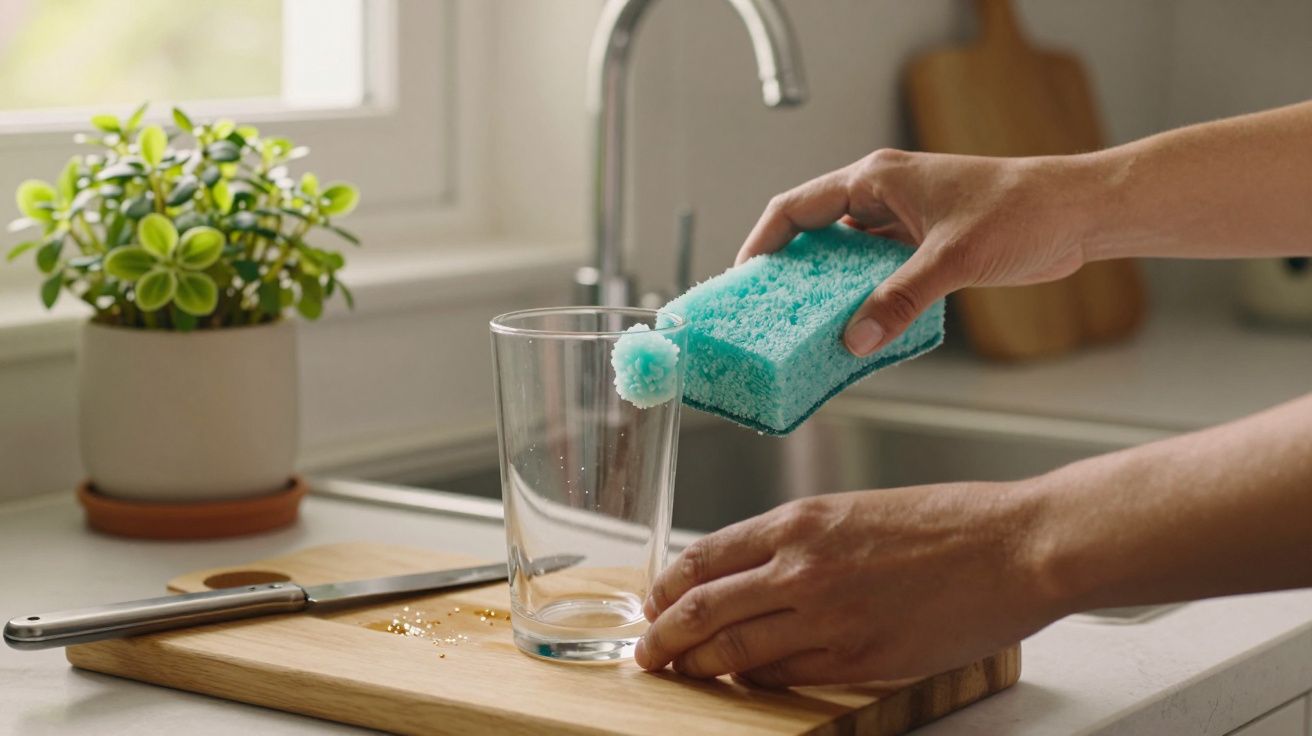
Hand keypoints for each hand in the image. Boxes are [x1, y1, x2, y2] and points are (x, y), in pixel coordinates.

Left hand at [634, 483, 1059, 686]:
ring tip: (681, 672)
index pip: (703, 558)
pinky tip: (744, 682)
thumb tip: (748, 571)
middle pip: (702, 610)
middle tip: (646, 651)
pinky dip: (754, 682)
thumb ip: (796, 541)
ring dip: (698, 666)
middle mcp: (801, 568)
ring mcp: (827, 618)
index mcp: (799, 521)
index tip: (652, 602)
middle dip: (662, 636)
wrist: (1014, 548)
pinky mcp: (857, 661)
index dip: (665, 587)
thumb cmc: (946, 524)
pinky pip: (785, 678)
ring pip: (734, 653)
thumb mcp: (853, 511)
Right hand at [735, 149, 1097, 355]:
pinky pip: (876, 271)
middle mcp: (883, 195)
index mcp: (877, 178)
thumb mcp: (952, 259)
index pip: (797, 207)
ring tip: (806, 326)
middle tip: (769, 310)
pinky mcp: (924, 244)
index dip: (764, 241)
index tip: (745, 277)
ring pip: (846, 255)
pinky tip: (856, 326)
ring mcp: (904, 220)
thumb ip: (899, 300)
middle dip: (790, 270)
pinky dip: (862, 296)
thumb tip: (856, 340)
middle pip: (815, 231)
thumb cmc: (1021, 212)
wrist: (1077, 214)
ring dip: (828, 287)